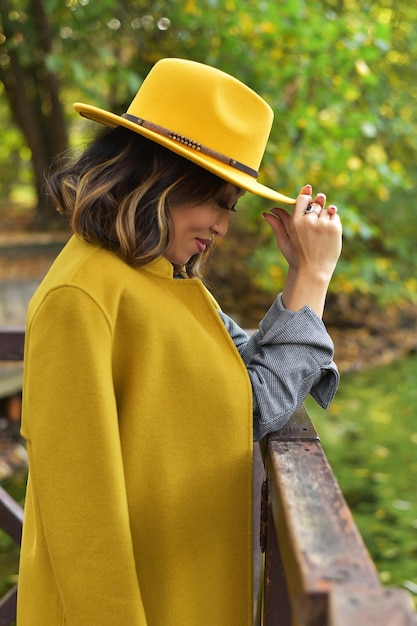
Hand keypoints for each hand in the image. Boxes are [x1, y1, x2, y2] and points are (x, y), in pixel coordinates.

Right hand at [263, 184, 342, 315]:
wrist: (313, 271)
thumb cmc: (296, 257)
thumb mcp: (283, 241)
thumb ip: (277, 225)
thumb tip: (266, 214)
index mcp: (295, 221)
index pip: (302, 199)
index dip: (306, 193)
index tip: (309, 188)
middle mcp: (309, 220)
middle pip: (315, 202)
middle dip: (316, 206)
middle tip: (316, 218)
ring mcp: (323, 223)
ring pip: (326, 209)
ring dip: (324, 215)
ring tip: (320, 231)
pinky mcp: (334, 228)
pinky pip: (334, 216)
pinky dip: (332, 220)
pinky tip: (327, 232)